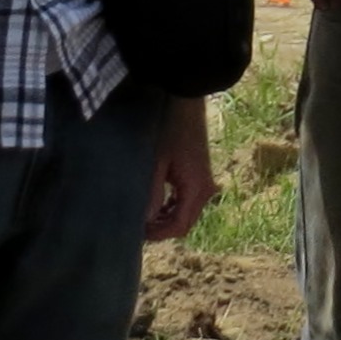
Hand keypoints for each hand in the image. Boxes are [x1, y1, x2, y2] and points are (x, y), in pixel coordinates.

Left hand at [145, 99, 216, 240]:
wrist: (187, 104)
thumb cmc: (169, 130)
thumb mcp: (156, 163)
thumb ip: (151, 194)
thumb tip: (143, 222)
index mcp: (196, 189)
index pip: (179, 226)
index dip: (158, 235)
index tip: (135, 232)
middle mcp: (205, 190)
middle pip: (184, 222)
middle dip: (161, 228)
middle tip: (135, 225)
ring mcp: (204, 183)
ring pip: (186, 213)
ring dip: (165, 218)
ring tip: (141, 214)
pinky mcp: (200, 175)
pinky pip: (187, 201)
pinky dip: (171, 206)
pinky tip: (154, 202)